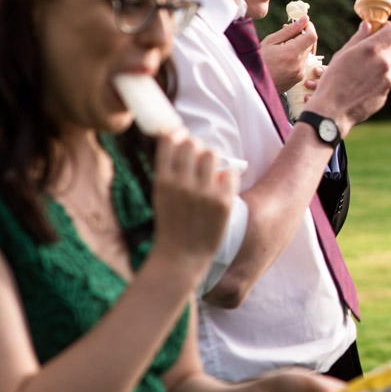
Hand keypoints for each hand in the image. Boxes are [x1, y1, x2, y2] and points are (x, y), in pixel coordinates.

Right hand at [150, 131, 238, 268]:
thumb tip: (181, 139)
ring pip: (213, 154)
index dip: (178, 135)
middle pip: (193, 144)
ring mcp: (204, 192)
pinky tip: (221, 187)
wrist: (181, 256)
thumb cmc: (171, 224)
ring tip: (210, 174)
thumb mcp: (160, 195)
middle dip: (196, 148)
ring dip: (212, 160)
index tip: (182, 136)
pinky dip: (227, 176)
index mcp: (163, 181)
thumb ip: (169, 171)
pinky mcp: (223, 201)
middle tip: (198, 161)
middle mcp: (182, 184)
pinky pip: (230, 172)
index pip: (170, 141)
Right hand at [260, 16, 318, 93]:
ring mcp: (300, 73)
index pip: (311, 36)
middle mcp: (299, 65)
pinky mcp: (300, 77)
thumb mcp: (270, 41)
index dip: (309, 27)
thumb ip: (289, 30)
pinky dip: (296, 56)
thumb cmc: (258, 60)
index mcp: (291, 54)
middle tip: (286, 34)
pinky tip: (283, 58)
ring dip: (298, 47)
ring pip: (306, 52)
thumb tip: (304, 19)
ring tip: (281, 48)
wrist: (253, 84)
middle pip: (309, 44)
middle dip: (301, 36)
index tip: (302, 23)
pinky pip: (303, 62)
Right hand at [308, 21, 390, 135]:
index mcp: (372, 49)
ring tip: (358, 74)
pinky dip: (375, 81)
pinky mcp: (385, 94)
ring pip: (388, 66)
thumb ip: (358, 38)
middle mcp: (384, 63)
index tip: (381, 30)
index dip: (389, 28)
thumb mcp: (342, 55)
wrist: (332, 111)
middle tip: (371, 50)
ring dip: (379, 65)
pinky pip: (384, 82)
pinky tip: (359, 87)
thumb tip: (368, 25)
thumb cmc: (332, 80)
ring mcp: (387, 80)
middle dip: (386, 45)